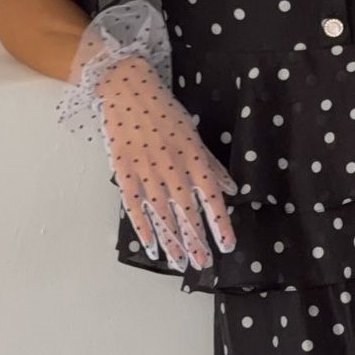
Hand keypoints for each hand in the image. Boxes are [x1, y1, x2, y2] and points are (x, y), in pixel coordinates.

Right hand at [91, 53, 237, 269]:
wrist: (126, 89)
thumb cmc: (164, 111)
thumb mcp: (194, 134)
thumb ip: (211, 165)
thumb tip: (231, 189)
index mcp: (192, 156)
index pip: (210, 196)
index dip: (219, 222)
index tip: (227, 245)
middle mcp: (171, 166)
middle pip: (186, 211)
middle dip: (195, 240)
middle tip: (202, 264)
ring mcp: (146, 170)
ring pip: (161, 214)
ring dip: (171, 240)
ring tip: (180, 263)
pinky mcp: (123, 171)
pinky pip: (134, 206)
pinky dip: (143, 228)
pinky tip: (151, 247)